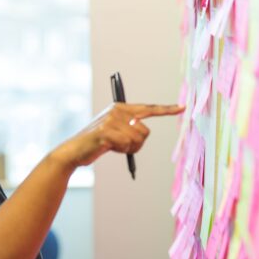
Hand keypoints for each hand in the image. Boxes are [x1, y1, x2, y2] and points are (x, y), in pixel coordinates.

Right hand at [52, 103, 184, 168]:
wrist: (75, 150)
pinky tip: (108, 148)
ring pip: (137, 140)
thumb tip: (142, 133)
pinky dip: (120, 151)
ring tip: (113, 146)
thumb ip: (129, 127)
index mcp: (121, 107)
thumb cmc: (97, 142)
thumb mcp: (115, 131)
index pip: (149, 108)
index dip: (167, 109)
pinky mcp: (106, 131)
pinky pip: (126, 145)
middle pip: (145, 131)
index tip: (183, 107)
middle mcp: (117, 110)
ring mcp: (111, 120)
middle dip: (137, 144)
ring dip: (128, 149)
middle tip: (121, 146)